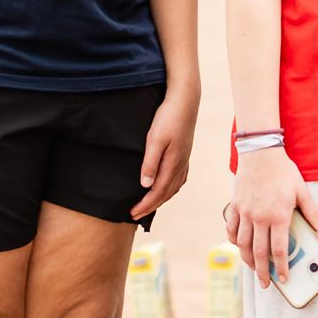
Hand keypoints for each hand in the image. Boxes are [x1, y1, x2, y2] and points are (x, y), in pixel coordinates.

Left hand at [130, 87, 198, 219]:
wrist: (185, 102)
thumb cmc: (168, 118)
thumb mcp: (155, 139)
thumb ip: (150, 163)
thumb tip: (145, 185)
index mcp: (173, 164)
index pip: (157, 192)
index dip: (144, 205)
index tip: (131, 213)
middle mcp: (180, 165)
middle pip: (166, 193)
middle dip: (151, 206)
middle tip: (135, 215)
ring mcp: (184, 160)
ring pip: (174, 187)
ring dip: (161, 199)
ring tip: (149, 205)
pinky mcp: (185, 154)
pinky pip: (179, 179)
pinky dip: (171, 189)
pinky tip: (167, 187)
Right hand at [227, 146, 317, 287]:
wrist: (260, 153)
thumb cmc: (283, 172)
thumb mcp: (303, 191)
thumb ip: (313, 213)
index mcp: (278, 216)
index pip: (279, 249)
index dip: (281, 266)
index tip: (283, 278)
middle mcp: (259, 217)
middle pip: (258, 252)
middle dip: (262, 271)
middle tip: (265, 283)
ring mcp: (245, 212)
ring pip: (243, 244)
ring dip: (247, 259)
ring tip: (253, 269)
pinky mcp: (235, 206)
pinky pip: (232, 229)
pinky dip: (234, 241)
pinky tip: (239, 247)